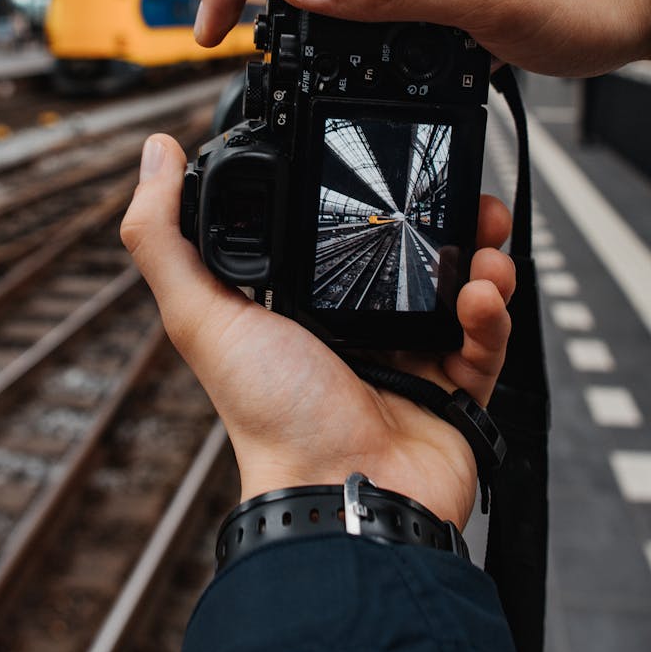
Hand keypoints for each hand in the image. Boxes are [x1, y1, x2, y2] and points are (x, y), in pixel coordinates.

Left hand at [121, 134, 515, 528]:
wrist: (343, 497)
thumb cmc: (269, 417)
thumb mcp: (202, 316)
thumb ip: (164, 238)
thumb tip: (155, 154)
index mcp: (301, 307)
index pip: (340, 231)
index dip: (367, 196)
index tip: (384, 163)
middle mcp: (357, 328)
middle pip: (411, 254)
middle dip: (446, 218)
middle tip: (464, 195)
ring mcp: (410, 358)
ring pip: (459, 287)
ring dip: (481, 255)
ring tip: (488, 238)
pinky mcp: (454, 391)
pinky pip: (486, 338)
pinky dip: (494, 310)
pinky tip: (483, 294)